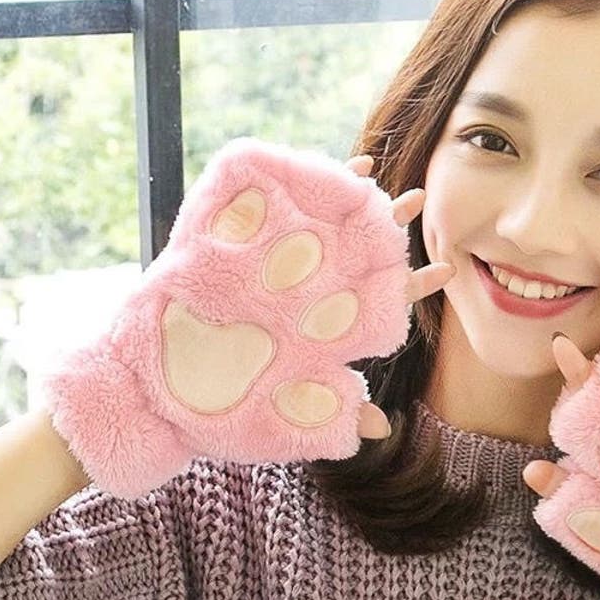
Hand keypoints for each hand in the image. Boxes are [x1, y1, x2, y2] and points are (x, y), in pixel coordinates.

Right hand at [42, 139, 455, 496]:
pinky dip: (291, 186)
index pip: (377, 305)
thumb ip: (329, 414)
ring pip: (316, 228)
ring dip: (347, 199)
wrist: (152, 397)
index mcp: (322, 333)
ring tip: (378, 173)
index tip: (447, 268)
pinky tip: (306, 170)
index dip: (412, 286)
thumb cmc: (219, 414)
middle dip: (388, 228)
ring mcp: (268, 272)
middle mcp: (300, 298)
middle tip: (419, 200)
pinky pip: (266, 211)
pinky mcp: (230, 254)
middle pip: (353, 256)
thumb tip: (381, 428)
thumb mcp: (280, 421)